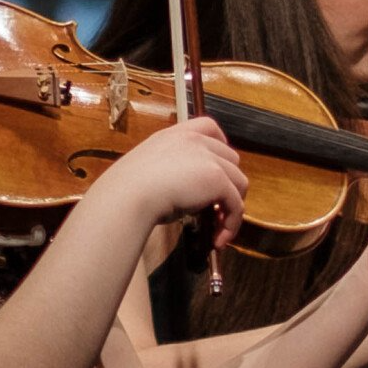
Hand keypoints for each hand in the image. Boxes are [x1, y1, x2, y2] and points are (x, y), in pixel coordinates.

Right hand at [103, 117, 247, 248]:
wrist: (128, 195)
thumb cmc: (130, 189)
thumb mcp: (152, 170)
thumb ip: (173, 172)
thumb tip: (188, 195)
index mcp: (177, 135)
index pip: (210, 128)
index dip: (221, 148)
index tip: (218, 170)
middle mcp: (196, 140)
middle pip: (231, 159)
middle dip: (228, 184)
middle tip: (216, 210)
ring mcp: (209, 158)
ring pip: (239, 182)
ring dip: (232, 207)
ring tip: (218, 229)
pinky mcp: (218, 178)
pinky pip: (236, 204)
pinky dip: (231, 225)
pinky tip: (218, 240)